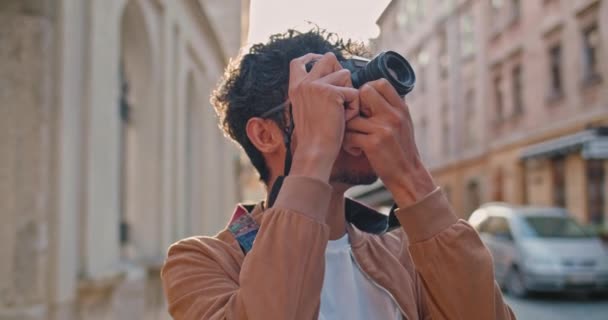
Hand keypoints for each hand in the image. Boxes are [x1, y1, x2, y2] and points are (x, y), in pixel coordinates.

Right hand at [288, 52, 359, 181]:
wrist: (315, 151)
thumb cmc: (314, 137)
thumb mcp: (307, 110)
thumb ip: (313, 93)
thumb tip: (330, 78)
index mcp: (296, 88)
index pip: (299, 61)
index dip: (312, 57)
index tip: (320, 60)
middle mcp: (304, 83)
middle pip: (328, 58)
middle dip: (340, 71)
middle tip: (342, 93)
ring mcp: (316, 86)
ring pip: (345, 74)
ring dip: (349, 93)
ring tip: (342, 112)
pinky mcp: (331, 92)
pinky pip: (354, 92)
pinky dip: (355, 107)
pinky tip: (345, 119)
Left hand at [344, 79, 435, 206]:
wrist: (408, 176)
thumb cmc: (402, 150)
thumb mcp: (404, 124)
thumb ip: (391, 108)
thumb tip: (372, 89)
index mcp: (401, 108)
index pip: (380, 83)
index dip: (368, 90)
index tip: (365, 107)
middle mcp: (394, 115)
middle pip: (365, 91)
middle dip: (356, 105)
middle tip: (358, 121)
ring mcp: (384, 129)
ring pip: (352, 116)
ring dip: (348, 128)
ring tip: (354, 138)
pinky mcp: (373, 144)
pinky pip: (349, 135)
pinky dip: (348, 143)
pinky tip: (356, 150)